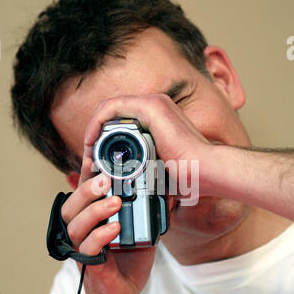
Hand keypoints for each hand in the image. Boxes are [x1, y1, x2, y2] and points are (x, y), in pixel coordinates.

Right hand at [61, 159, 155, 293]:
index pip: (83, 192)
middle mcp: (82, 232)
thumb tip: (166, 189)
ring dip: (94, 210)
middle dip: (87, 189)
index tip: (95, 155)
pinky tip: (115, 229)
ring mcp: (82, 249)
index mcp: (91, 220)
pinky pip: (87, 249)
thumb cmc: (128, 263)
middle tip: (107, 179)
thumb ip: (147, 210)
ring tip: (114, 202)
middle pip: (71, 204)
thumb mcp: (141, 231)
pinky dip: (100, 237)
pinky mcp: (89, 266)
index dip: (86, 173)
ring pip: (75, 224)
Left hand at [83, 94, 213, 203]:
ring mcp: (154, 104)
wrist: (205, 171)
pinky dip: (97, 123)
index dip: (103, 139)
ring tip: (88, 153)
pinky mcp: (151, 107)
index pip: (121, 122)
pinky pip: (112, 108)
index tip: (96, 162)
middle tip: (89, 159)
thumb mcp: (158, 170)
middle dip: (95, 136)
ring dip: (93, 130)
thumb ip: (145, 170)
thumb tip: (133, 189)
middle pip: (112, 115)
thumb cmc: (187, 174)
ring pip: (109, 110)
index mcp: (157, 120)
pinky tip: (91, 141)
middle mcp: (155, 107)